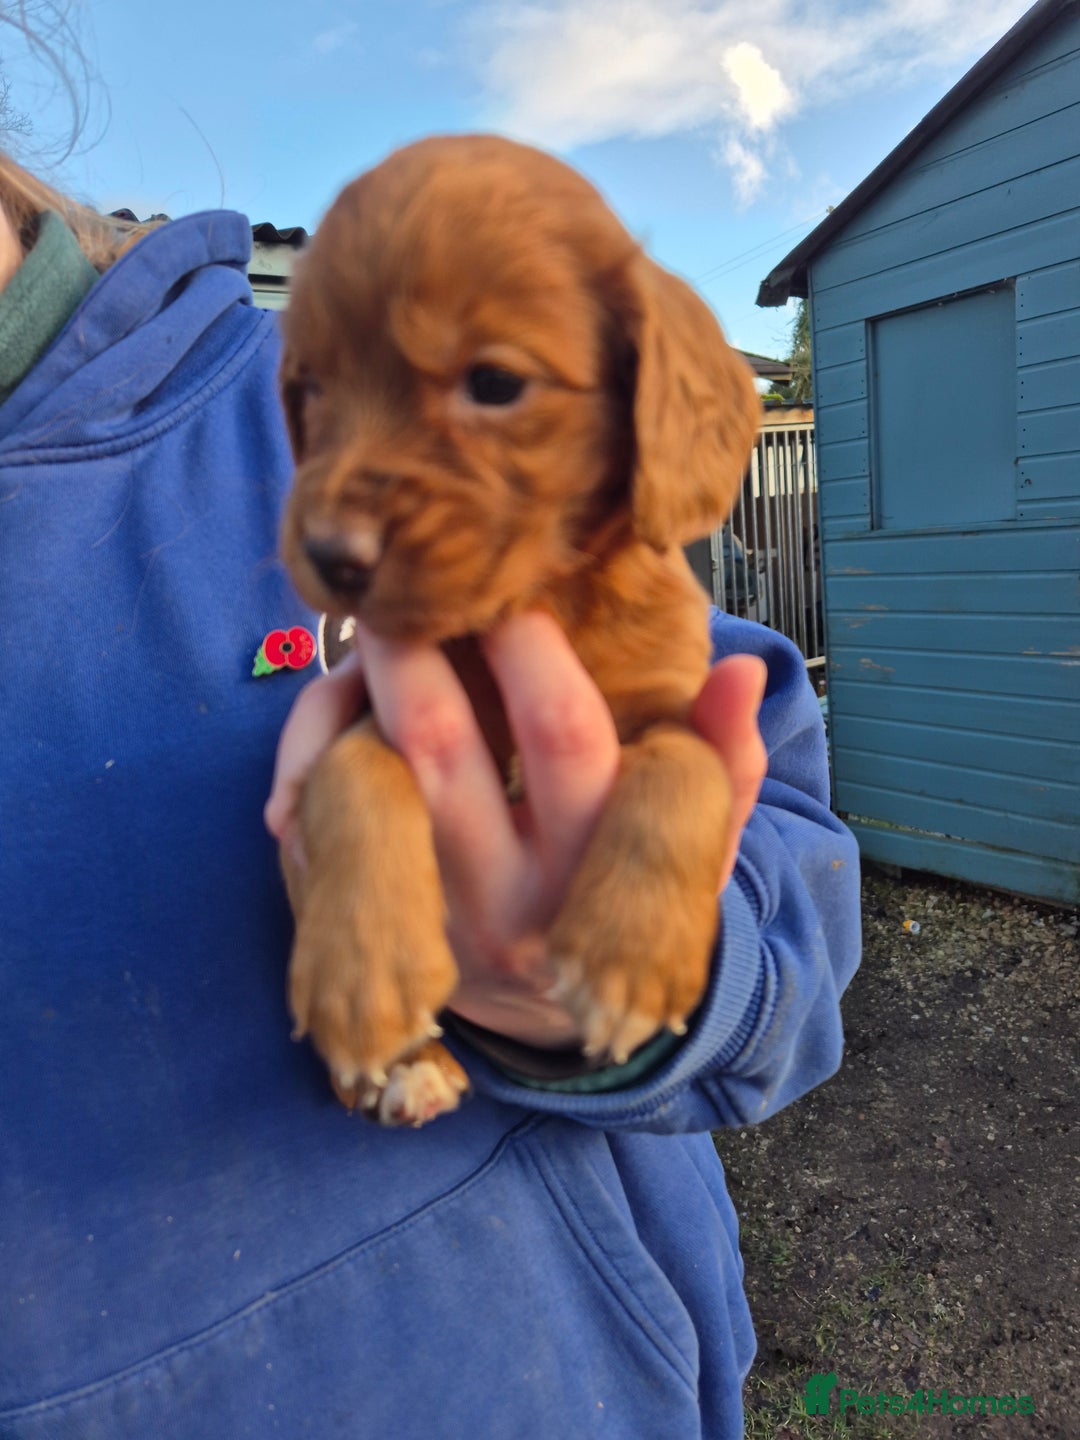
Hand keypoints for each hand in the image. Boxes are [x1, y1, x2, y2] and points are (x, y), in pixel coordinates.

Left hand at [266, 614, 767, 1049]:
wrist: (561, 1022)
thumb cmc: (634, 904)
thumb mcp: (693, 847)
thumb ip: (724, 762)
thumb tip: (743, 669)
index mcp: (594, 871)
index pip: (559, 736)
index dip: (529, 648)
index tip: (513, 588)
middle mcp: (503, 901)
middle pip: (438, 749)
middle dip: (415, 649)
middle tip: (407, 589)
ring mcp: (425, 920)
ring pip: (363, 780)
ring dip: (350, 694)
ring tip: (370, 638)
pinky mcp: (366, 932)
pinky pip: (313, 821)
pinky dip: (313, 750)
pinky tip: (339, 705)